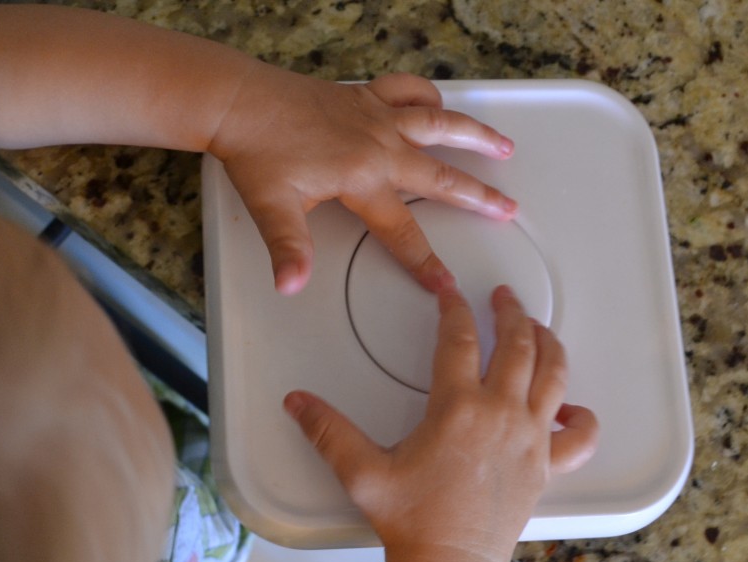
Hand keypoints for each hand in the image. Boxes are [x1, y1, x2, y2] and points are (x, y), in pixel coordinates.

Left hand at [209, 68, 516, 294]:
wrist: (239, 102)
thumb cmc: (256, 151)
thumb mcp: (271, 208)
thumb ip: (289, 248)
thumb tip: (292, 284)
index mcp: (362, 178)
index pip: (402, 231)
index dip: (426, 262)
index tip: (447, 284)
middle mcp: (378, 144)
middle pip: (440, 175)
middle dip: (478, 197)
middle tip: (508, 209)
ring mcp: (374, 116)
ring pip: (439, 123)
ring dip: (475, 136)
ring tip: (504, 146)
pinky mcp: (362, 96)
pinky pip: (407, 90)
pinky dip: (428, 95)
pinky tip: (439, 103)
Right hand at [283, 285, 597, 561]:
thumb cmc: (412, 521)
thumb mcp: (361, 472)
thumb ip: (328, 431)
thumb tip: (296, 402)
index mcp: (458, 408)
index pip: (459, 338)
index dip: (454, 307)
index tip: (450, 291)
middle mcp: (501, 415)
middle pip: (518, 346)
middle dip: (512, 314)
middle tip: (505, 298)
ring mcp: (530, 439)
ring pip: (554, 376)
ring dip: (548, 345)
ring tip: (539, 329)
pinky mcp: (546, 466)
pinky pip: (580, 436)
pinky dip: (582, 417)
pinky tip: (572, 408)